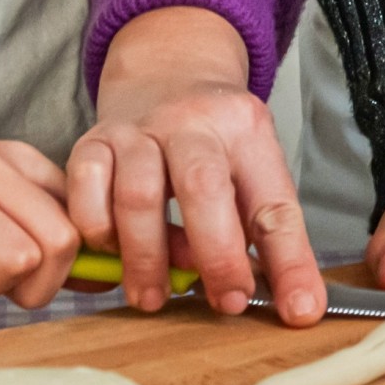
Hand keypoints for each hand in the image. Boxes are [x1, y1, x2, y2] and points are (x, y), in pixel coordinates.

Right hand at [65, 7, 324, 324]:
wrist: (164, 75)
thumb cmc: (214, 143)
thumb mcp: (254, 172)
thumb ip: (269, 236)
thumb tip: (299, 307)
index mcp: (246, 130)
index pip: (273, 202)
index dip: (287, 260)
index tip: (297, 309)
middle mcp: (191, 122)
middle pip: (203, 188)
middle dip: (216, 256)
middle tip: (222, 304)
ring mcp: (137, 129)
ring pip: (138, 195)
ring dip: (147, 257)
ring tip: (154, 296)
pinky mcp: (93, 142)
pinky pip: (86, 190)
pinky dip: (96, 230)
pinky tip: (110, 253)